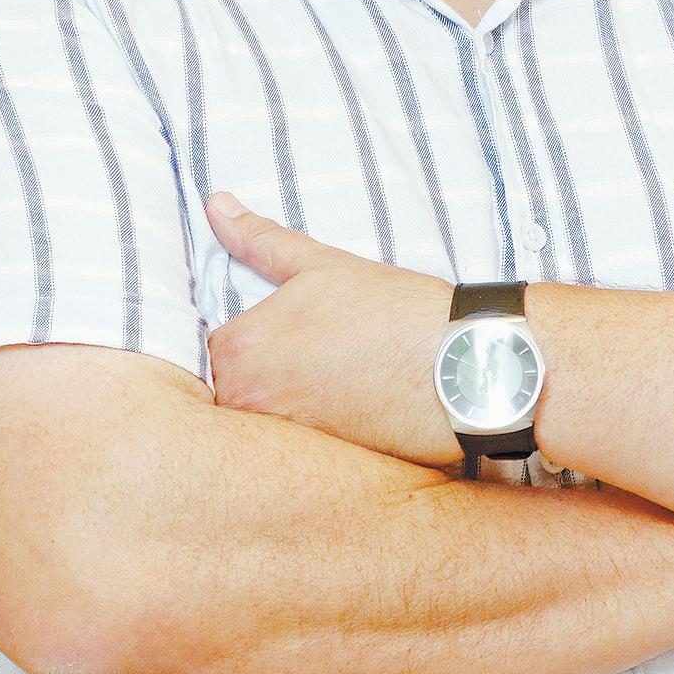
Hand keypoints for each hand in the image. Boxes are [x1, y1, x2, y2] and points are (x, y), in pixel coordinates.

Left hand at [205, 195, 461, 466]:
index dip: (249, 339)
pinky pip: (296, 453)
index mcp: (238, 350)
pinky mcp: (316, 469)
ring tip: (336, 380)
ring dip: (288, 406)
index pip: (211, 350)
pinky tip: (350, 409)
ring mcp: (280, 442)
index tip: (286, 334)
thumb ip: (256, 237)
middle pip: (231, 391)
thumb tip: (215, 203)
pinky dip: (314, 434)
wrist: (462, 366)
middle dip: (263, 377)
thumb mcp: (319, 264)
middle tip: (316, 358)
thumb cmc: (392, 311)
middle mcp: (248, 404)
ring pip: (263, 424)